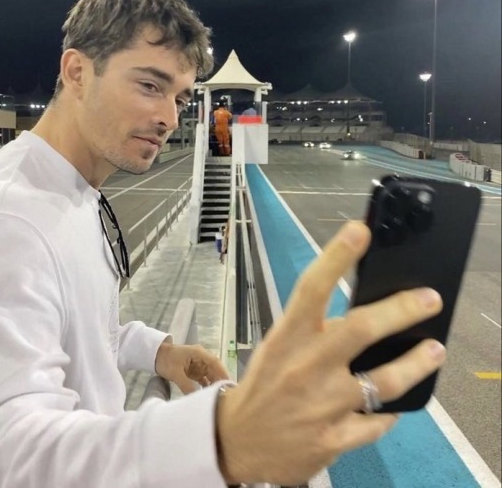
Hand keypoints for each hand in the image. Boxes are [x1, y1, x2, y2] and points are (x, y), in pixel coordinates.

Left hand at [155, 342, 229, 393]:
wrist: (155, 356)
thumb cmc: (166, 360)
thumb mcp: (176, 373)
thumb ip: (187, 385)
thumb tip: (197, 398)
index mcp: (199, 353)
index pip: (215, 363)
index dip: (223, 373)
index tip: (229, 385)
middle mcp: (202, 359)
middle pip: (215, 370)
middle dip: (221, 381)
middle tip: (228, 395)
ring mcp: (199, 365)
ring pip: (211, 376)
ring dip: (215, 385)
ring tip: (221, 397)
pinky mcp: (195, 372)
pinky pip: (204, 379)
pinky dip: (207, 387)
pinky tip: (210, 396)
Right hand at [216, 221, 445, 484]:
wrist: (239, 441)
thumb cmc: (263, 385)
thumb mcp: (278, 348)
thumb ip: (313, 331)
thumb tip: (363, 312)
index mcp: (287, 337)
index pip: (312, 288)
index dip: (336, 257)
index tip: (360, 231)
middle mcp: (306, 365)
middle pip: (360, 329)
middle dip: (400, 310)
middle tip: (429, 298)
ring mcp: (322, 404)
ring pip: (382, 381)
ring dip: (414, 364)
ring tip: (433, 350)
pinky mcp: (334, 439)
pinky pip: (376, 422)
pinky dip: (388, 412)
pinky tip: (394, 405)